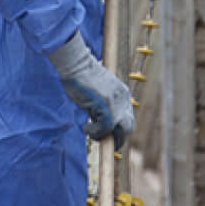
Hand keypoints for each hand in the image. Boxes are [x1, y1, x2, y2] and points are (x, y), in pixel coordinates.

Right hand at [48, 32, 134, 149]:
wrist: (76, 64)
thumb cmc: (82, 78)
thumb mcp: (98, 93)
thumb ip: (103, 107)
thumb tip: (101, 125)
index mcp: (123, 95)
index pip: (128, 119)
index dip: (120, 131)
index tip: (111, 138)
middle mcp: (123, 99)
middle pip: (128, 128)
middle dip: (118, 139)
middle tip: (103, 141)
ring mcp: (116, 102)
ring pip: (118, 130)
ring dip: (104, 136)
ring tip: (90, 131)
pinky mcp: (106, 105)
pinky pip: (105, 128)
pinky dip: (95, 132)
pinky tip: (85, 127)